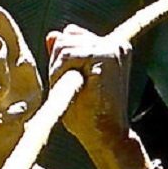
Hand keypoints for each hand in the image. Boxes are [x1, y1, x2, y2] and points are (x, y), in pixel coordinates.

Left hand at [44, 25, 132, 150]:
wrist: (106, 134)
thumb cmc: (87, 114)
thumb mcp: (69, 80)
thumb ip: (62, 56)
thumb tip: (52, 35)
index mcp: (110, 47)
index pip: (71, 34)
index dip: (61, 59)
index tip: (71, 81)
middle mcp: (114, 44)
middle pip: (65, 38)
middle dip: (58, 64)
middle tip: (72, 89)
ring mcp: (112, 47)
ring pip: (64, 46)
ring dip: (59, 71)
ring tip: (75, 90)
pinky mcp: (106, 55)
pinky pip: (68, 54)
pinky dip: (61, 73)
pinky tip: (75, 88)